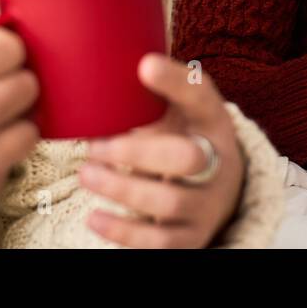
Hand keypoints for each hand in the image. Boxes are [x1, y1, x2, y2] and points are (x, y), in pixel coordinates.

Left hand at [77, 54, 245, 247]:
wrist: (220, 192)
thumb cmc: (185, 138)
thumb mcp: (180, 111)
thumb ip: (155, 91)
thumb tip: (110, 71)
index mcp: (213, 122)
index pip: (202, 96)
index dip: (176, 82)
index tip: (144, 65)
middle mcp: (218, 163)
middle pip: (187, 158)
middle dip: (138, 152)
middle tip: (96, 146)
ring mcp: (207, 205)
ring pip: (169, 201)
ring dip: (122, 188)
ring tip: (86, 174)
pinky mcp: (191, 238)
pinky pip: (158, 241)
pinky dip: (123, 231)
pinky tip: (94, 216)